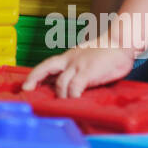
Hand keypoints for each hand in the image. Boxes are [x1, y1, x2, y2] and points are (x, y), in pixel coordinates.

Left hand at [21, 41, 136, 98]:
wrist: (121, 42)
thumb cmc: (107, 53)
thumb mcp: (86, 59)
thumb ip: (78, 70)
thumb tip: (72, 86)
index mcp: (69, 57)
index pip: (47, 64)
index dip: (35, 75)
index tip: (27, 85)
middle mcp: (70, 60)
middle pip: (45, 67)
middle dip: (34, 79)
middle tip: (26, 90)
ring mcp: (78, 65)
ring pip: (61, 83)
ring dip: (60, 96)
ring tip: (62, 105)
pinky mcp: (89, 72)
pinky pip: (75, 86)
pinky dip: (72, 96)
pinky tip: (74, 102)